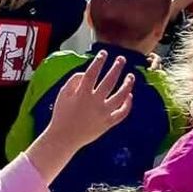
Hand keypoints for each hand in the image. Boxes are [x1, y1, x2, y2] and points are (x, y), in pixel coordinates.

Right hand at [28, 52, 134, 181]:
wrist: (64, 138)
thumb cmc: (62, 114)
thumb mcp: (63, 93)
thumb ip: (74, 80)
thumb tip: (86, 73)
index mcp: (82, 93)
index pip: (93, 72)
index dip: (99, 61)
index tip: (104, 53)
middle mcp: (95, 102)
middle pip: (109, 81)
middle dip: (116, 68)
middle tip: (121, 59)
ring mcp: (103, 113)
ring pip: (120, 97)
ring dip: (127, 85)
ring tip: (131, 76)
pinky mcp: (108, 124)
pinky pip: (122, 113)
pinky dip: (127, 104)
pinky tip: (129, 95)